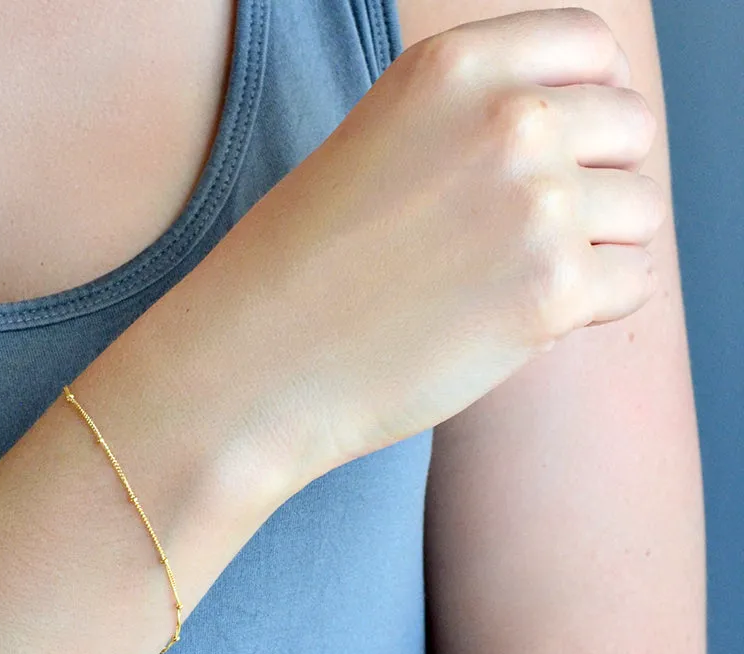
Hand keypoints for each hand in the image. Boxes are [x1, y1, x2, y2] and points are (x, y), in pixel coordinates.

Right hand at [199, 7, 662, 478]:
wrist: (251, 369)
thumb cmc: (295, 276)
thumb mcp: (378, 151)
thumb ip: (472, 126)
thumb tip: (573, 145)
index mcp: (453, 68)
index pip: (592, 46)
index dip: (589, 105)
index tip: (561, 157)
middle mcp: (507, 118)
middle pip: (631, 129)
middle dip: (595, 184)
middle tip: (519, 244)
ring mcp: (535, 204)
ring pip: (640, 212)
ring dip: (593, 252)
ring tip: (504, 289)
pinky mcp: (550, 292)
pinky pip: (634, 283)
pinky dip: (590, 309)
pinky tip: (517, 325)